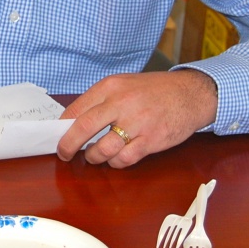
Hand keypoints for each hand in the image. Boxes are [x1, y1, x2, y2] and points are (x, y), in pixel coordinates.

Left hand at [56, 69, 217, 167]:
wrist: (190, 94)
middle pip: (83, 128)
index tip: (57, 136)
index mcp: (111, 86)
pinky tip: (116, 158)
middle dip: (68, 145)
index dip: (63, 126)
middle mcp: (121, 102)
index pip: (76, 108)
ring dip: (93, 157)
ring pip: (103, 149)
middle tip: (64, 153)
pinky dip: (116, 163)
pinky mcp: (151, 140)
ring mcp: (137, 122)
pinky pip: (124, 159)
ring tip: (94, 155)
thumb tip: (74, 121)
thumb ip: (102, 100)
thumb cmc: (155, 91)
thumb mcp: (124, 84)